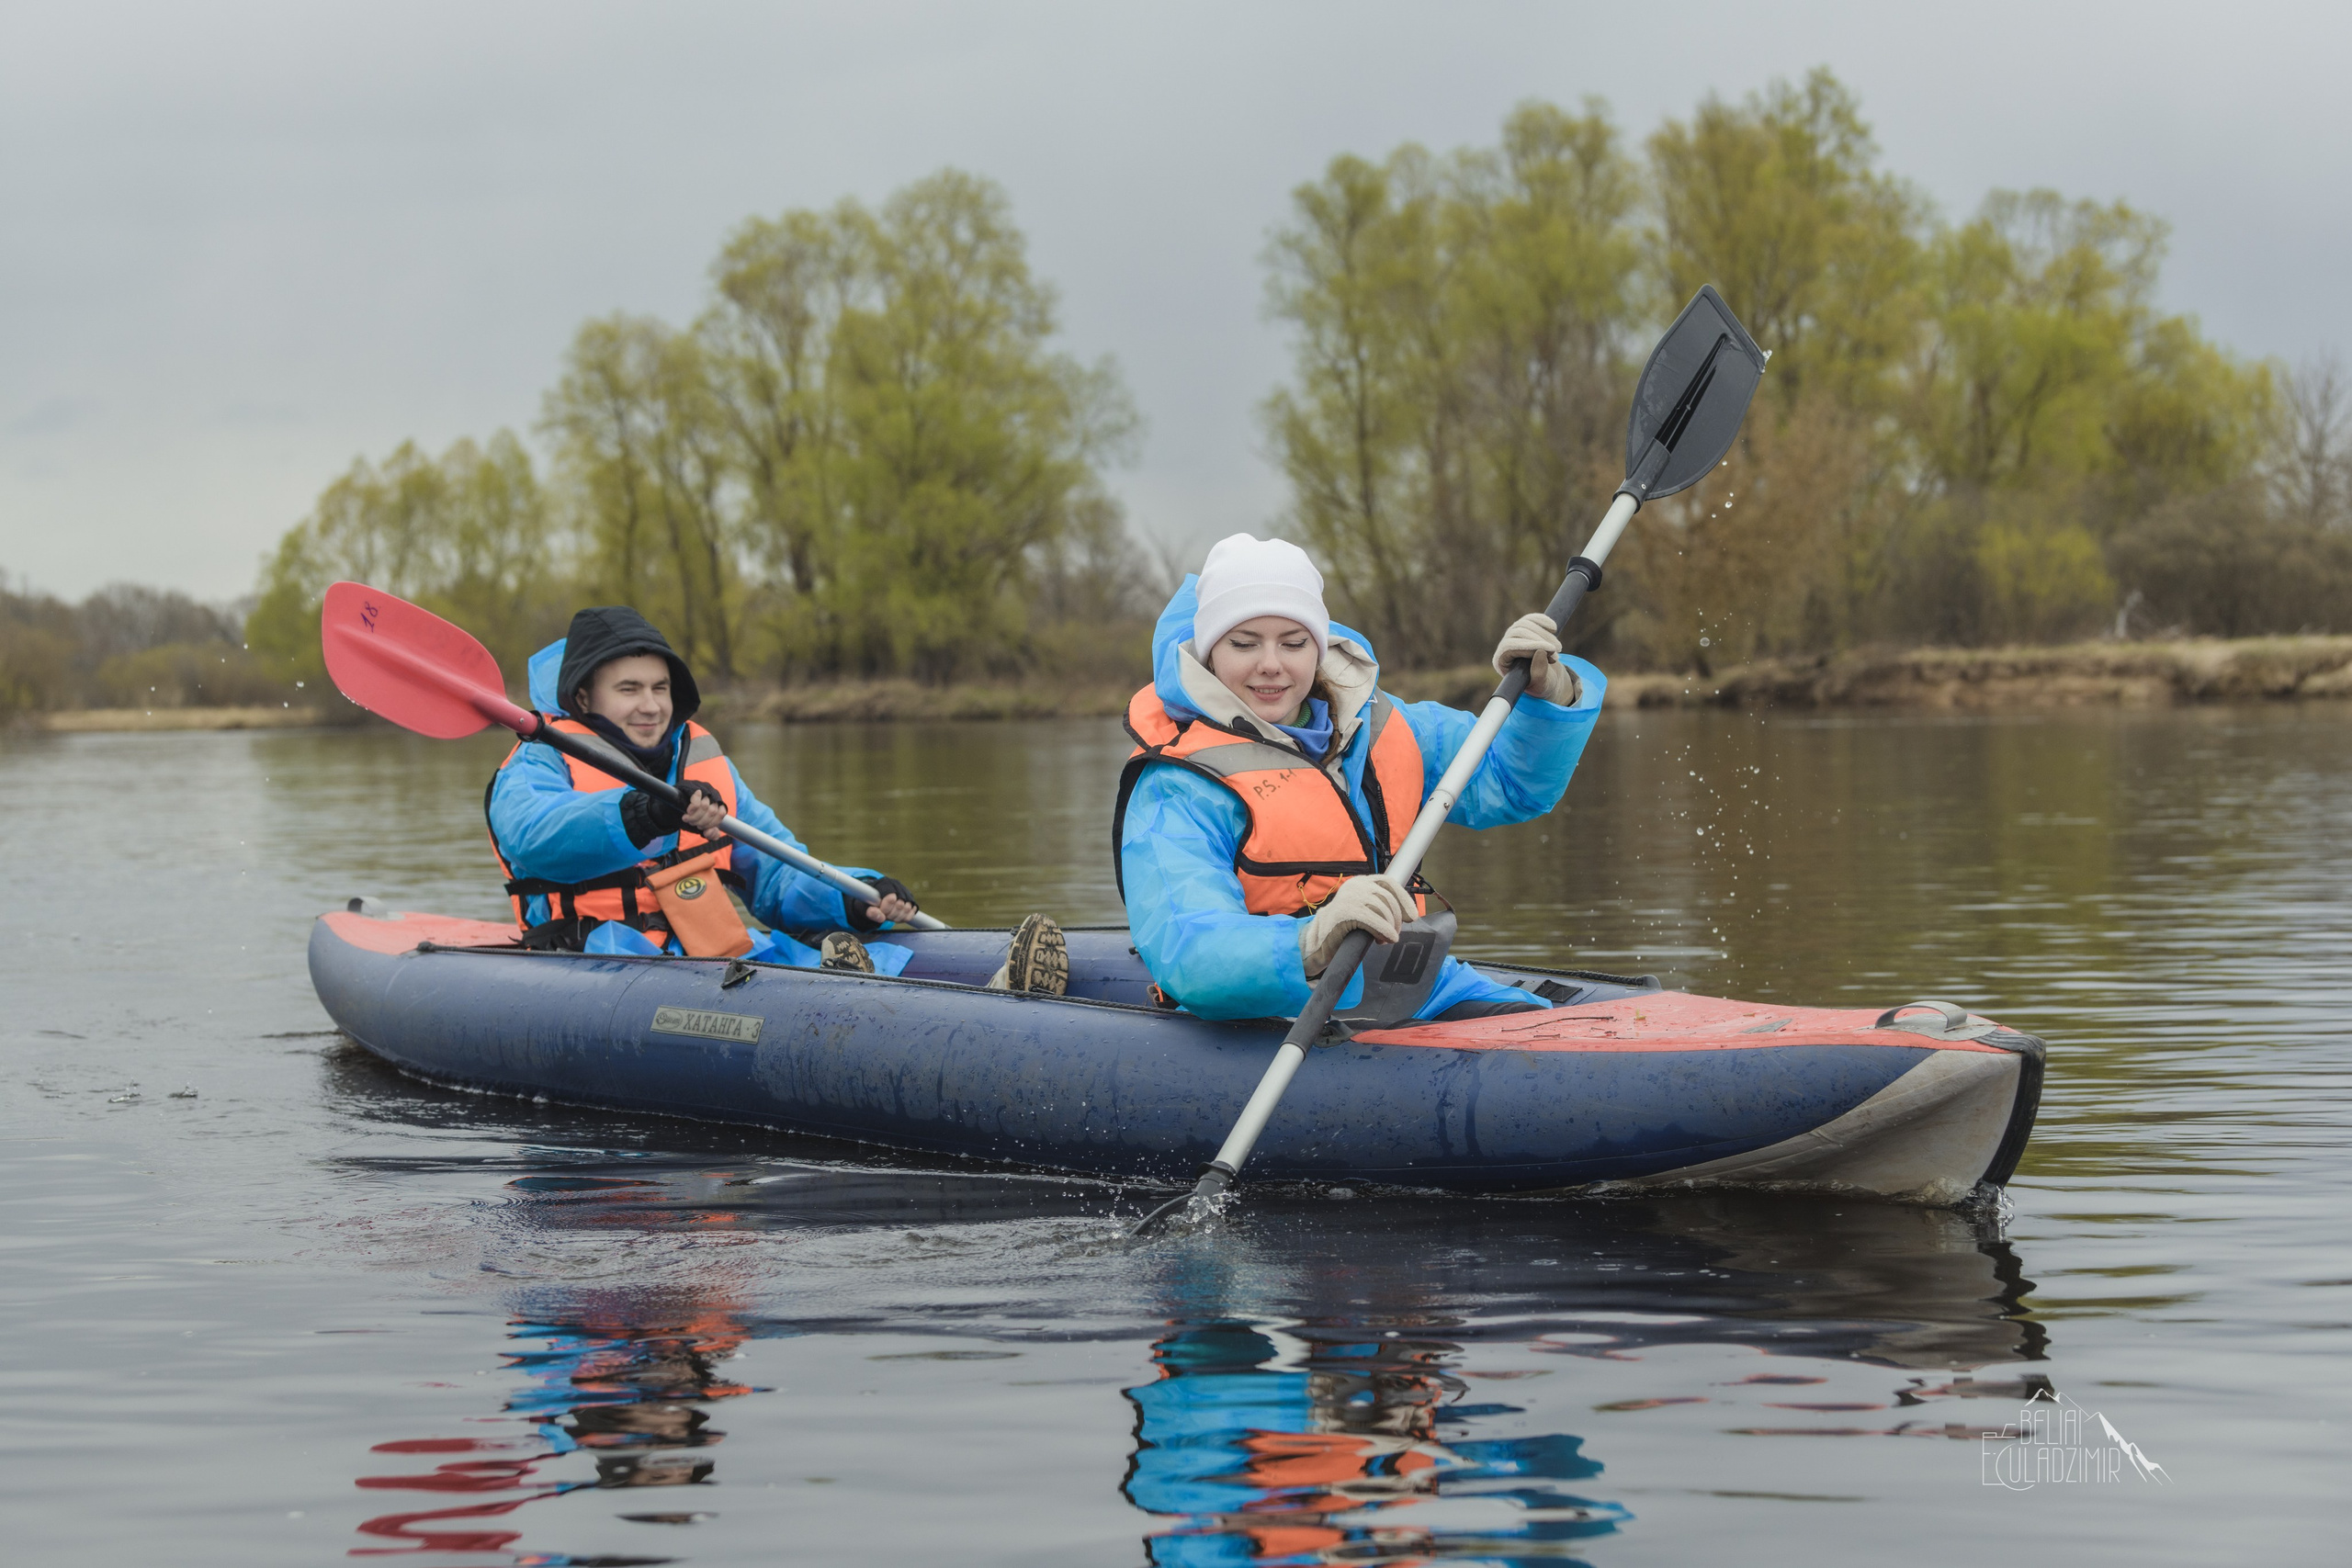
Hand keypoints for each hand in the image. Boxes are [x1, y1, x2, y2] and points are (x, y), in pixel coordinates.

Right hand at [618, 782, 726, 846]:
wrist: (667, 811)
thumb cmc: (686, 817)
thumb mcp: (700, 827)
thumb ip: (711, 833)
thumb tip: (712, 833)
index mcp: (717, 801)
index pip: (722, 813)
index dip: (711, 823)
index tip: (701, 828)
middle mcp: (712, 792)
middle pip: (713, 810)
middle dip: (701, 822)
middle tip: (691, 823)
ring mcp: (701, 787)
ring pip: (705, 806)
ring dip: (695, 817)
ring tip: (687, 818)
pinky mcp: (690, 786)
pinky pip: (696, 799)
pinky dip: (692, 809)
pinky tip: (686, 811)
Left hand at [847, 875, 919, 930]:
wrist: (875, 899)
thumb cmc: (868, 903)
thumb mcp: (865, 907)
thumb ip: (871, 912)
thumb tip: (881, 918)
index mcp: (885, 884)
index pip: (891, 898)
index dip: (886, 909)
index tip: (880, 912)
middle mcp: (897, 885)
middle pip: (900, 904)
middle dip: (892, 915)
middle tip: (885, 916)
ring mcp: (905, 891)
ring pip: (908, 908)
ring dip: (898, 917)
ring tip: (890, 917)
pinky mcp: (911, 899)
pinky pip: (912, 911)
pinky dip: (905, 917)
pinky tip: (897, 917)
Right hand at [1298, 875, 1414, 976]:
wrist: (1319, 941)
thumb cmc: (1345, 928)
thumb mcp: (1366, 911)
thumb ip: (1383, 908)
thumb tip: (1410, 915)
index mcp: (1361, 882)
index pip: (1389, 883)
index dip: (1404, 900)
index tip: (1412, 917)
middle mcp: (1356, 885)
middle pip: (1388, 898)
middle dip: (1396, 919)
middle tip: (1393, 935)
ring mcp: (1350, 897)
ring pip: (1382, 909)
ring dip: (1389, 927)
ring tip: (1384, 940)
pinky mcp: (1346, 911)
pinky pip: (1373, 919)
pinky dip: (1384, 931)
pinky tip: (1385, 939)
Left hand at [1492, 612, 1579, 704]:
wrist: (1545, 678)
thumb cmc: (1539, 684)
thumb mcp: (1540, 685)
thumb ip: (1539, 673)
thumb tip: (1540, 652)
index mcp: (1502, 661)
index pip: (1510, 646)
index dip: (1530, 646)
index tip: (1549, 650)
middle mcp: (1504, 645)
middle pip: (1519, 633)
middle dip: (1540, 640)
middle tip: (1556, 652)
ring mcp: (1513, 635)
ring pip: (1526, 624)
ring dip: (1545, 634)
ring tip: (1558, 649)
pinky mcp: (1524, 627)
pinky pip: (1531, 618)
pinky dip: (1543, 620)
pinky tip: (1554, 628)